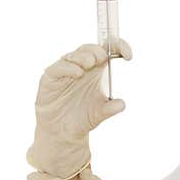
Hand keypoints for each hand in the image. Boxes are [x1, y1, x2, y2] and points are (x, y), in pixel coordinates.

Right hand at [26, 39, 132, 178]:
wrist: (62, 132)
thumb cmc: (82, 117)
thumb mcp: (99, 113)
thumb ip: (110, 109)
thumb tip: (122, 104)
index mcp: (96, 70)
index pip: (107, 51)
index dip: (118, 47)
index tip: (129, 56)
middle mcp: (81, 67)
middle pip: (89, 49)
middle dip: (98, 52)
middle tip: (103, 60)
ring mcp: (64, 71)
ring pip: (73, 55)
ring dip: (83, 57)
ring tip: (90, 64)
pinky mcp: (50, 78)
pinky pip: (57, 68)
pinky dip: (67, 68)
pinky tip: (77, 73)